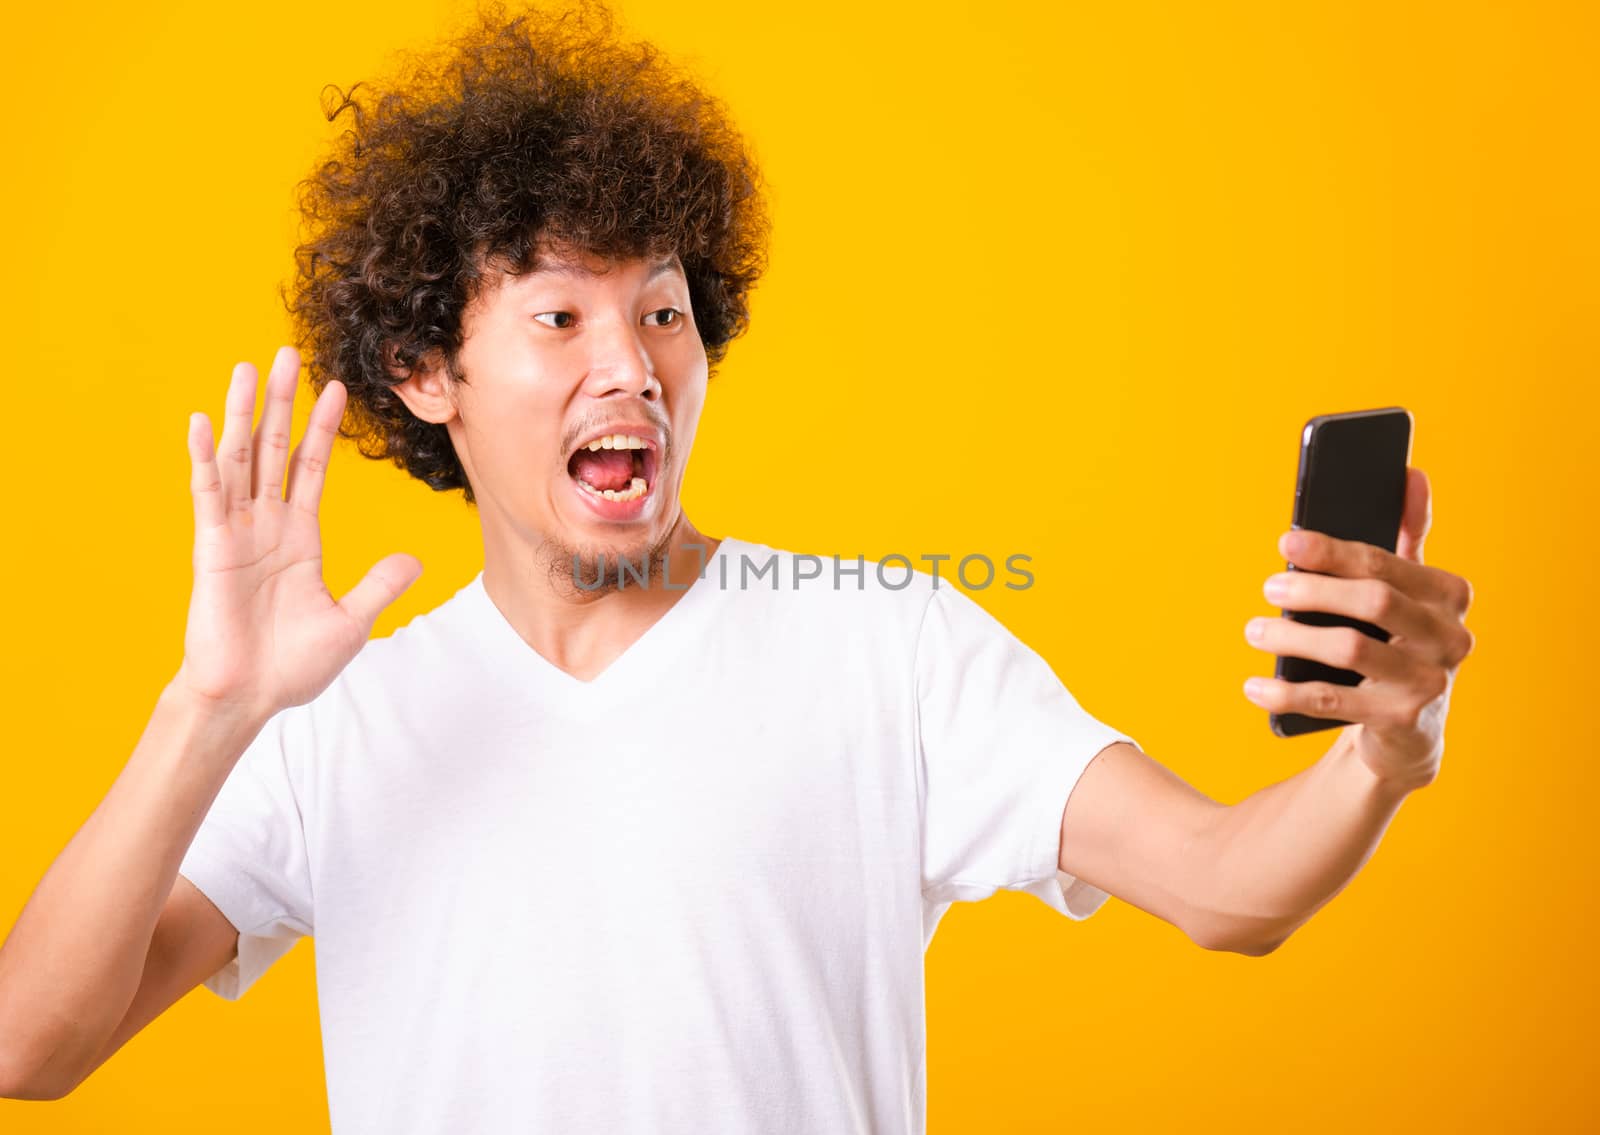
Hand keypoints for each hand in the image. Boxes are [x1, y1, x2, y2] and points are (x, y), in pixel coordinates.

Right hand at [174, 346, 423, 719]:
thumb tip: (415, 560)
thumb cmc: (291, 666)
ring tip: (247, 367)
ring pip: (240, 458)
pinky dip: (204, 458)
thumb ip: (380, 586)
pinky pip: (208, 494)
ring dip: (242, 412)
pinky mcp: (212, 547)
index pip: (313, 467)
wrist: (249, 698)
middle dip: (282, 401)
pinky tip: (201, 421)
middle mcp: (267, 524)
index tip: (338, 388)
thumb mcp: (351, 621)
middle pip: (274, 448)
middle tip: (287, 352)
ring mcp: (237, 532)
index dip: (324, 428)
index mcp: (299, 536)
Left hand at [1241, 467, 1474, 790]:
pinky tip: (1254, 685)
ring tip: (1255, 630)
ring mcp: (1430, 683)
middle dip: (1314, 590)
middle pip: (1374, 601)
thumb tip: (1410, 472)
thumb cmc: (1399, 641)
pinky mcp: (1402, 721)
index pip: (1386, 564)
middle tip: (1269, 585)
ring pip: (1352, 649)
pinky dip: (1287, 693)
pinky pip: (1334, 703)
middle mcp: (1451, 638)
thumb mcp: (1408, 592)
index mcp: (1450, 595)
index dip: (1334, 551)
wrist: (1409, 732)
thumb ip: (1407, 536)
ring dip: (1294, 638)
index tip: (1288, 541)